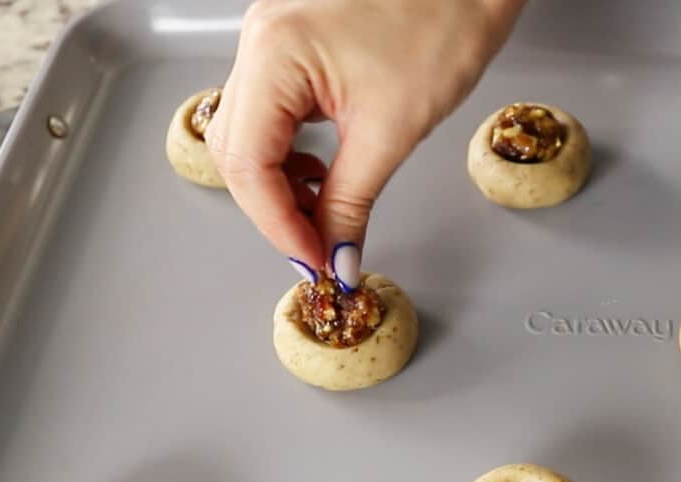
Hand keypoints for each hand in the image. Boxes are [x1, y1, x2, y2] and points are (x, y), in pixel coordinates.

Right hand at [206, 0, 524, 286]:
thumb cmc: (444, 21)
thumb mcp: (393, 129)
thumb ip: (352, 201)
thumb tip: (335, 254)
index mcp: (273, 54)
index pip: (246, 163)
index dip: (278, 223)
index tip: (313, 259)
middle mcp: (259, 40)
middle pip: (236, 150)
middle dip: (275, 208)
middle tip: (319, 248)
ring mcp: (272, 38)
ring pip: (250, 132)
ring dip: (282, 183)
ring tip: (326, 214)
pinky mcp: (293, 43)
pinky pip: (272, 110)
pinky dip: (292, 152)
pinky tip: (325, 173)